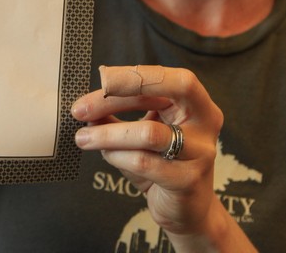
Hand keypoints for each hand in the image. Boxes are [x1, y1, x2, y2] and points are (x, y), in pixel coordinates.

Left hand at [71, 66, 229, 243]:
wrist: (188, 210)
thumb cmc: (163, 164)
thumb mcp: (141, 133)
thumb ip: (118, 116)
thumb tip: (86, 105)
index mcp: (196, 103)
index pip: (169, 78)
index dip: (135, 75)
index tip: (101, 79)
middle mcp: (205, 122)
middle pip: (165, 95)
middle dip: (116, 98)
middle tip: (80, 109)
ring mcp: (200, 152)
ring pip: (148, 133)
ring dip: (109, 134)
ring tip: (84, 138)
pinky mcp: (187, 180)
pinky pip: (144, 162)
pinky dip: (117, 156)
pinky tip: (106, 154)